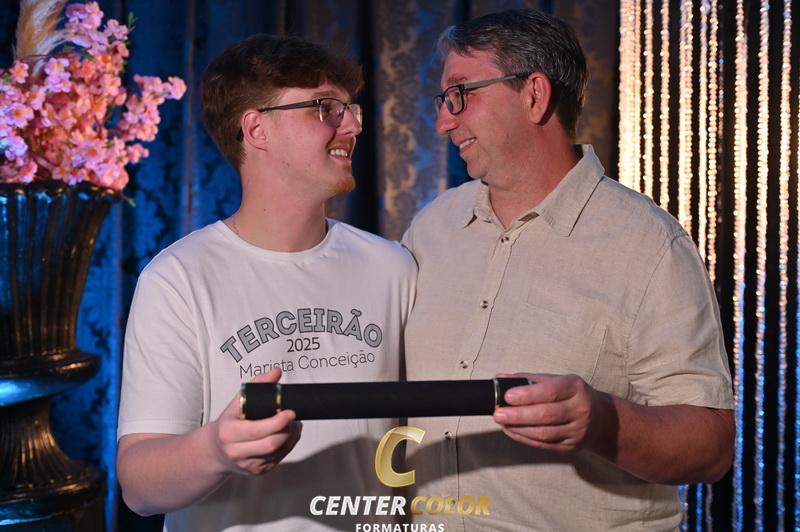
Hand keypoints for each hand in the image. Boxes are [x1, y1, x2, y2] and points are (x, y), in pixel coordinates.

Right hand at [208, 368, 301, 474]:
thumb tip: (276, 372)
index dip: (277, 422)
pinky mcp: (258, 471)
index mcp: (228, 433)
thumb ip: (257, 385)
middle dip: (288, 430)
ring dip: (291, 437)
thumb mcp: (237, 403)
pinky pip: (279, 458)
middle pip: (271, 443)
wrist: (215, 450)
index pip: (256, 429)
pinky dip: (288, 445)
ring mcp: (247, 464)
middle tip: (293, 417)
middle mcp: (236, 451)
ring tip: (293, 424)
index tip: (290, 412)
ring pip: (278, 452)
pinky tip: (287, 435)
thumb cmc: (229, 423)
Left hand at [492, 372, 607, 452]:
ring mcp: (578, 431)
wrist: (602, 419)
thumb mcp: (556, 380)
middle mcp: (580, 409)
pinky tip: (511, 431)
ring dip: (519, 429)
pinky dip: (524, 438)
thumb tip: (500, 378)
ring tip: (502, 423)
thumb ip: (528, 379)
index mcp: (576, 388)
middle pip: (547, 415)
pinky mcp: (571, 447)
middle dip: (519, 415)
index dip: (528, 395)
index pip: (551, 392)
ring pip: (545, 433)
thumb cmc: (571, 395)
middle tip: (498, 414)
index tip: (507, 396)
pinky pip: (545, 444)